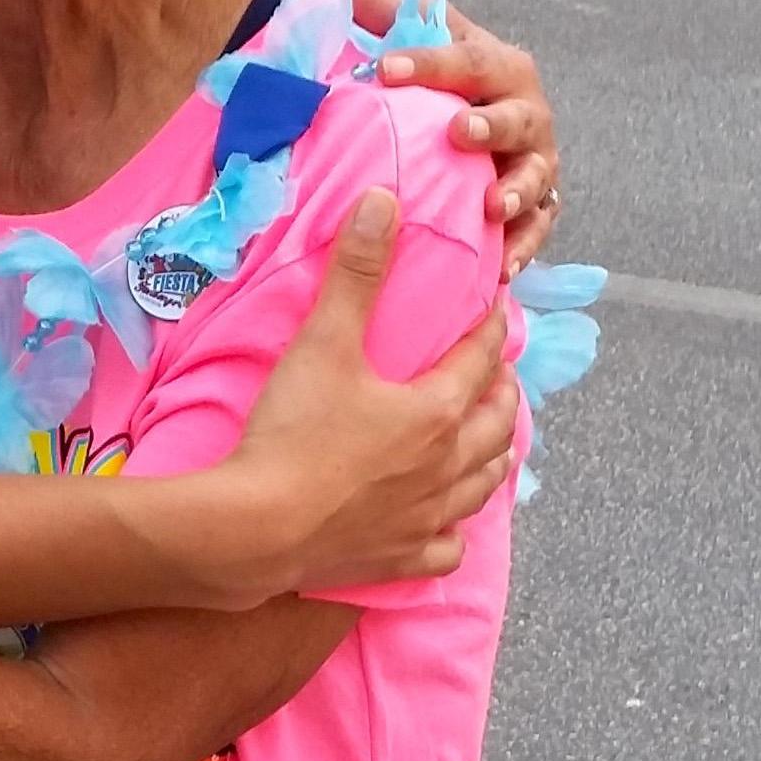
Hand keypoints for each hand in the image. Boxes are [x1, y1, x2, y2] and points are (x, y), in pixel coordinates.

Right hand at [180, 194, 520, 602]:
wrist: (258, 528)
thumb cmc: (293, 434)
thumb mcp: (323, 343)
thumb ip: (356, 272)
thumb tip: (384, 200)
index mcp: (437, 410)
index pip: (479, 359)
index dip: (490, 329)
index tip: (496, 310)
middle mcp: (447, 466)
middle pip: (497, 425)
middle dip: (502, 393)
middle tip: (499, 375)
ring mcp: (427, 517)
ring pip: (484, 485)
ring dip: (494, 457)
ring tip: (490, 441)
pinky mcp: (401, 559)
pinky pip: (447, 547)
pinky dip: (453, 530)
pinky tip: (445, 523)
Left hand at [346, 0, 563, 274]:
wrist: (473, 105)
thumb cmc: (438, 74)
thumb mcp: (416, 35)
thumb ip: (387, 13)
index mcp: (497, 64)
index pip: (465, 59)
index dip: (427, 64)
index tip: (384, 69)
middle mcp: (526, 110)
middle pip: (514, 118)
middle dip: (489, 126)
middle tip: (457, 133)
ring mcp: (536, 161)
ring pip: (535, 177)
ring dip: (516, 192)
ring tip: (492, 206)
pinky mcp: (538, 207)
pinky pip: (537, 231)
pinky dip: (522, 250)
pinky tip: (500, 271)